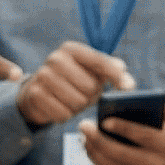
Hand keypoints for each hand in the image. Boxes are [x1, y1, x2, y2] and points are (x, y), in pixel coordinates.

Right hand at [14, 42, 133, 127]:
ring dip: (79, 107)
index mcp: (72, 49)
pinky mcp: (35, 94)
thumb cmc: (73, 80)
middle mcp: (56, 59)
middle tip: (84, 94)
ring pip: (78, 102)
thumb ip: (113, 73)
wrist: (38, 91)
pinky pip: (63, 114)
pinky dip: (66, 115)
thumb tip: (129, 85)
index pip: (100, 62)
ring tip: (72, 99)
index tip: (127, 88)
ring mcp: (43, 76)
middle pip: (90, 87)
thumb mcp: (92, 71)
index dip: (116, 76)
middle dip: (91, 96)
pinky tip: (60, 106)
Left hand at [77, 104, 164, 164]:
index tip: (104, 120)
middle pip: (121, 154)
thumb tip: (162, 109)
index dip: (122, 128)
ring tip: (83, 138)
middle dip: (98, 140)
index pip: (142, 137)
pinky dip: (99, 164)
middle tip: (84, 126)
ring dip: (94, 153)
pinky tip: (91, 151)